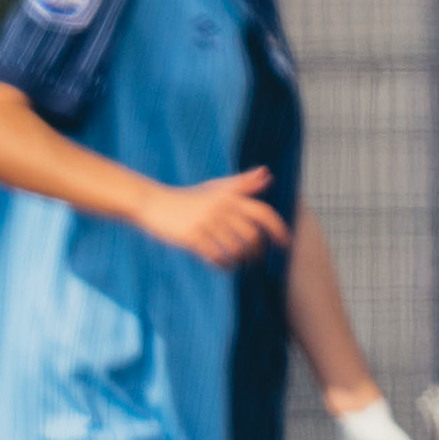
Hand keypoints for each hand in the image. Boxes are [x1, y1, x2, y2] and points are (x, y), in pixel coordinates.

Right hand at [139, 168, 290, 268]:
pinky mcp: (192, 237)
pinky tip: (224, 265)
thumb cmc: (189, 198)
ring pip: (236, 248)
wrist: (153, 203)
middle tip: (257, 259)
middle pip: (252, 235)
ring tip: (240, 262)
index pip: (263, 212)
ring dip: (242, 260)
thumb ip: (243, 183)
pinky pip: (217, 257)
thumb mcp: (216, 188)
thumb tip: (267, 174)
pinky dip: (224, 265)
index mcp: (229, 196)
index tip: (285, 243)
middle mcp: (221, 208)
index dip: (278, 229)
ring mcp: (206, 223)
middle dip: (259, 251)